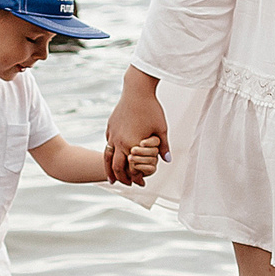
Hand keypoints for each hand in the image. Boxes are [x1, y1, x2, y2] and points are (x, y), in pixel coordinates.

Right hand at [104, 68, 169, 185]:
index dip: (136, 178)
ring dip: (110, 170)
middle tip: (127, 184)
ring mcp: (112, 135)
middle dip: (122, 178)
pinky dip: (109, 154)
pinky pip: (108, 144)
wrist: (136, 90)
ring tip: (112, 179)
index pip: (132, 168)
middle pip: (116, 167)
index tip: (141, 183)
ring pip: (107, 158)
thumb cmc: (151, 109)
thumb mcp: (161, 129)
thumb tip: (167, 161)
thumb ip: (164, 147)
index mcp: (132, 144)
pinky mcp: (110, 127)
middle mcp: (119, 142)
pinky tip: (112, 157)